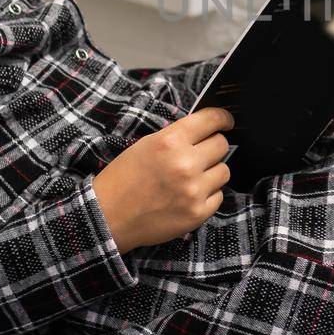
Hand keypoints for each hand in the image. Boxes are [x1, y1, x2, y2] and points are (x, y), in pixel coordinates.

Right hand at [93, 107, 233, 251]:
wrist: (107, 216)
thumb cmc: (123, 179)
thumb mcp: (146, 145)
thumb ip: (176, 136)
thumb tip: (204, 130)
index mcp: (170, 141)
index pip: (212, 119)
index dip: (223, 118)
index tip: (226, 122)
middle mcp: (185, 163)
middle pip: (222, 145)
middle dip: (213, 147)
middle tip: (199, 154)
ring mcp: (193, 190)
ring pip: (224, 171)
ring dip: (212, 172)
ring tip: (191, 178)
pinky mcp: (197, 213)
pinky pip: (219, 196)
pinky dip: (208, 195)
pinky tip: (189, 196)